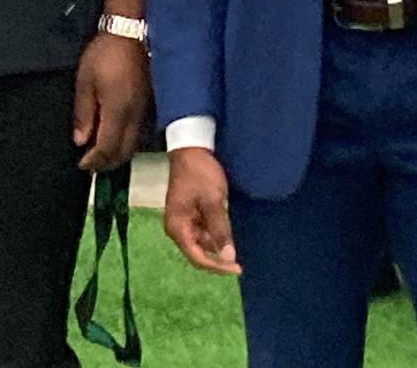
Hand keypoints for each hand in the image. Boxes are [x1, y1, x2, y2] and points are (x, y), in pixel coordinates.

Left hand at [72, 32, 148, 171]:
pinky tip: (116, 135)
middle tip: (91, 163)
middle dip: (107, 163)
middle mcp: (135, 116)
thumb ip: (83, 113)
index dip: (94, 161)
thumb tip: (81, 141)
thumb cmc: (104, 54)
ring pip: (135, 145)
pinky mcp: (149, 103)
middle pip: (124, 153)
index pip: (107, 149)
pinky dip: (127, 142)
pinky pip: (140, 133)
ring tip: (101, 151)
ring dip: (118, 154)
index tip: (81, 164)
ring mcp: (145, 110)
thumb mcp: (85, 81)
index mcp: (118, 111)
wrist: (131, 31)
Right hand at [163, 147, 241, 274]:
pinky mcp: (188, 213)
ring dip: (217, 242)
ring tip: (236, 240)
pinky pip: (201, 230)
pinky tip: (227, 228)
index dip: (217, 267)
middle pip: (198, 252)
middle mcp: (176, 228)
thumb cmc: (200, 174)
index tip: (237, 268)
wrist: (191, 148)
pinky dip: (214, 231)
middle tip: (240, 257)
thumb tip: (229, 258)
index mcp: (177, 227)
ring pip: (201, 241)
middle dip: (218, 255)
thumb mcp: (213, 201)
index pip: (197, 258)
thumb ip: (220, 230)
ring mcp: (181, 220)